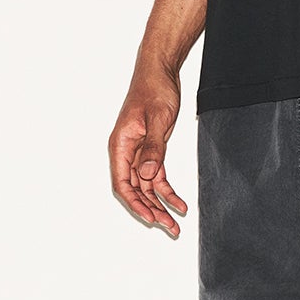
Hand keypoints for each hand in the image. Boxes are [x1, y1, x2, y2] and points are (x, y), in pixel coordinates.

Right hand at [109, 66, 187, 237]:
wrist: (161, 73)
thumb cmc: (154, 90)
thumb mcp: (157, 119)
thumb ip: (153, 149)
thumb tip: (146, 175)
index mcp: (120, 145)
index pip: (122, 183)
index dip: (135, 203)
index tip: (150, 217)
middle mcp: (127, 152)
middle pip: (135, 190)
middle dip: (150, 210)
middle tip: (168, 227)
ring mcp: (139, 153)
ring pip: (146, 187)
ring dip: (160, 205)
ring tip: (175, 224)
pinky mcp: (152, 150)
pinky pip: (157, 177)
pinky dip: (167, 191)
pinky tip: (179, 203)